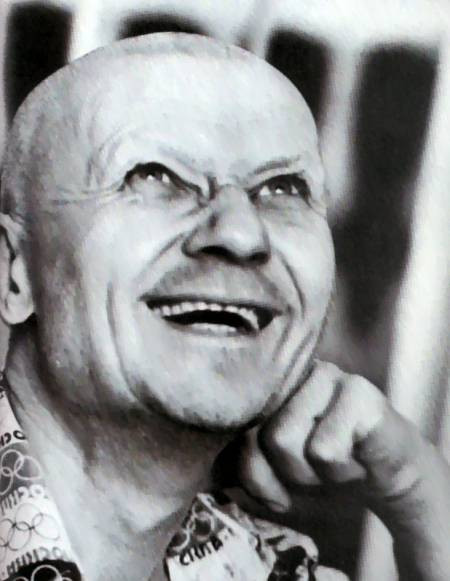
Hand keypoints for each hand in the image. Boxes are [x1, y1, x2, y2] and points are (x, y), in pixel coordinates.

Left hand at [237, 361, 449, 579]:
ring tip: (335, 460)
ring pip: (286, 441)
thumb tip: (221, 467)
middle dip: (290, 475)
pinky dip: (339, 471)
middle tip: (316, 470)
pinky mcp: (359, 391)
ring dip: (315, 474)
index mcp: (269, 386)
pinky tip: (356, 458)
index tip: (279, 489)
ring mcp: (326, 376)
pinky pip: (325, 449)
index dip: (254, 470)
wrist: (387, 474)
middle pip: (261, 437)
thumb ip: (248, 462)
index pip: (236, 426)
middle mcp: (293, 372)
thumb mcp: (277, 474)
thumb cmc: (325, 470)